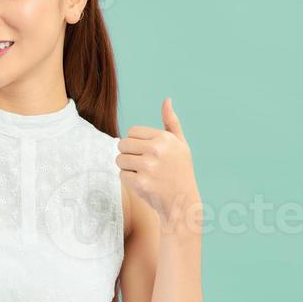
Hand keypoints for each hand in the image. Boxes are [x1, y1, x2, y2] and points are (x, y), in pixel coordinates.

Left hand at [116, 97, 200, 225]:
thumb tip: (167, 99)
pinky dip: (129, 181)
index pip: (132, 132)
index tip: (148, 153)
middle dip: (129, 154)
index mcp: (164, 138)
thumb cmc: (180, 170)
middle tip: (144, 165)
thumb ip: (171, 122)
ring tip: (144, 174)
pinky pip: (122, 175)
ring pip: (120, 160)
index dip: (136, 143)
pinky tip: (144, 184)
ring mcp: (148, 167)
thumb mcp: (180, 144)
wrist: (183, 202)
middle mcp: (157, 150)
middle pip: (122, 144)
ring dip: (128, 167)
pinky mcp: (141, 183)